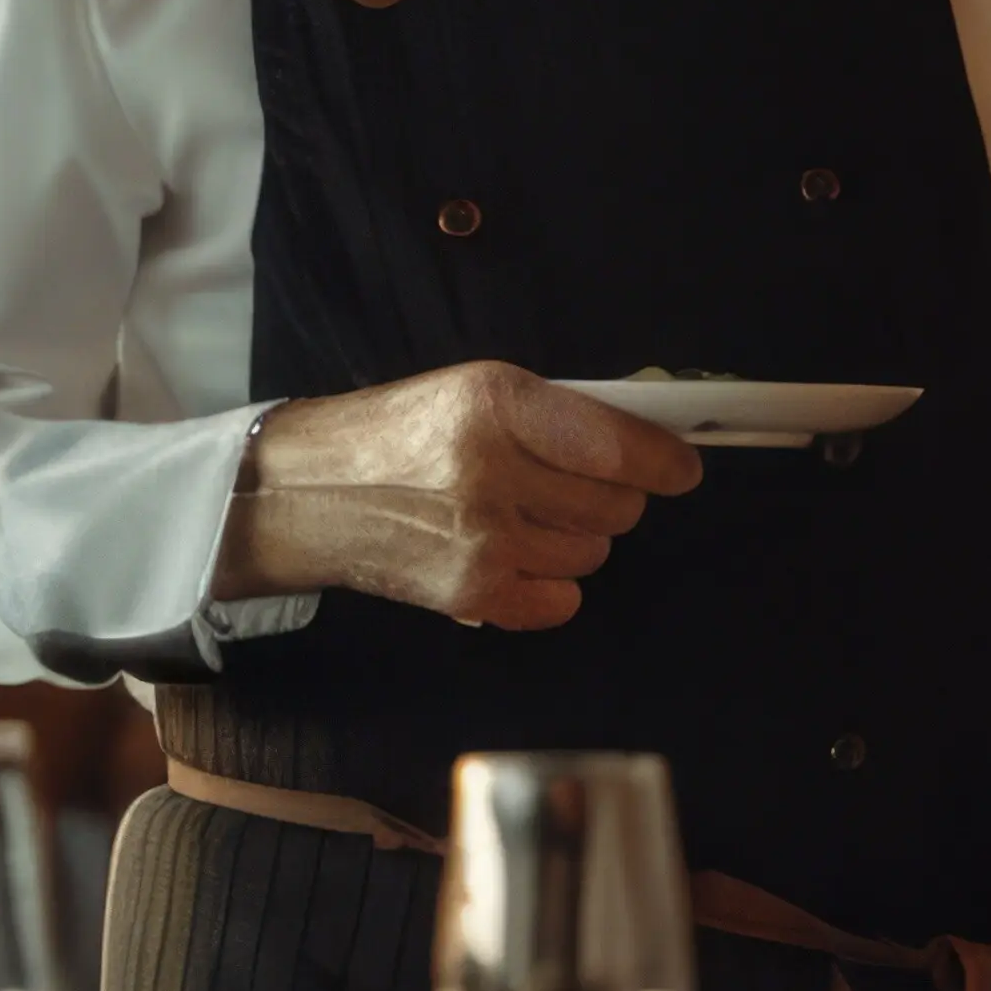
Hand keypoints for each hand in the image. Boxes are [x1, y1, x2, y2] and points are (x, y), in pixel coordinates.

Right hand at [213, 361, 705, 630]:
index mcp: (496, 404)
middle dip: (609, 496)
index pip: (615, 446)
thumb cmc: (400, 432)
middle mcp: (491, 471)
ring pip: (592, 553)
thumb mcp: (475, 389)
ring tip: (524, 517)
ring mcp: (481, 540)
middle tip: (568, 485)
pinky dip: (550, 585)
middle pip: (614, 505)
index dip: (662, 462)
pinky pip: (561, 601)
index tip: (680, 469)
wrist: (309, 490)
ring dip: (574, 539)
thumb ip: (558, 414)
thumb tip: (649, 444)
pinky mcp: (470, 594)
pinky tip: (513, 556)